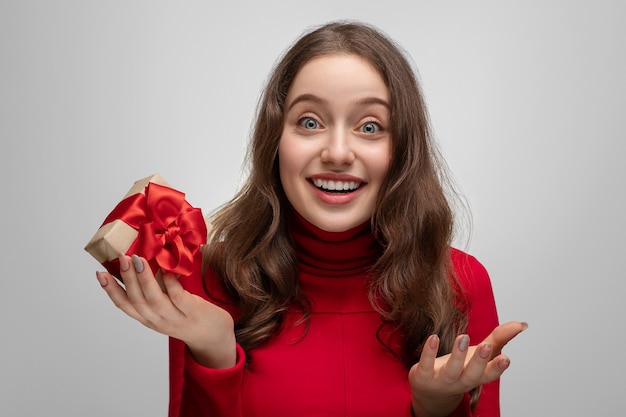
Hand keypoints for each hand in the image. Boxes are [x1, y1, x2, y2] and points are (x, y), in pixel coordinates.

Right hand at [96, 253, 235, 368]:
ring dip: (144, 279)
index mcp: (148, 318)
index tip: (99, 274)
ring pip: (154, 299)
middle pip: (137, 300)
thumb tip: (142, 263)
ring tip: (138, 260)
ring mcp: (175, 318)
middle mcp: (158, 320)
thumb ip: (154, 291)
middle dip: (127, 278)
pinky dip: (170, 283)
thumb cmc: (188, 317)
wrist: (214, 337)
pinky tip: (166, 269)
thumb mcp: (165, 308)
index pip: (124, 305)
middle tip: (121, 258)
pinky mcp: (193, 312)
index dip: (111, 290)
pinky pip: (178, 296)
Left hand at [408, 321, 526, 416]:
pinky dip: (429, 352)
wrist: (430, 391)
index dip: (497, 368)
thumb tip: (521, 324)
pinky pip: (426, 364)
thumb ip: (499, 339)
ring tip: (463, 337)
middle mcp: (461, 380)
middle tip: (486, 346)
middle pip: (472, 374)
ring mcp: (442, 380)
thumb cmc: (460, 369)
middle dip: (480, 361)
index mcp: (477, 376)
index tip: (506, 359)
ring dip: (457, 354)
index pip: (489, 374)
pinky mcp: (424, 375)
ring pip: (451, 370)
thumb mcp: (480, 354)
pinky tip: (433, 338)